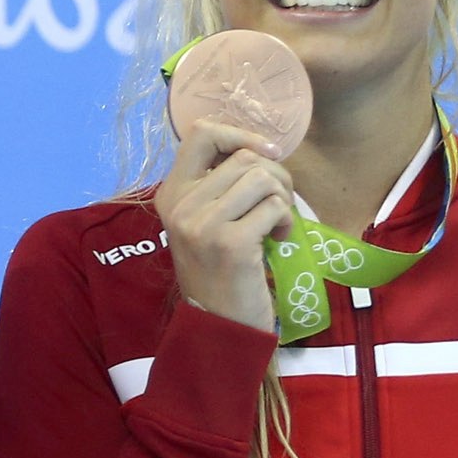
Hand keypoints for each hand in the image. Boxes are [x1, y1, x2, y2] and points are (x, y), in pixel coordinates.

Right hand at [152, 122, 297, 332]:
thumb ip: (219, 186)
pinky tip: (276, 239)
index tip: (267, 154)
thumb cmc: (219, 271)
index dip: (241, 134)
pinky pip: (274, 206)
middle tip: (277, 205)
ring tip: (276, 223)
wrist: (217, 325)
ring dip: (282, 199)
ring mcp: (203, 223)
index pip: (201, 133)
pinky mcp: (230, 242)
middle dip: (276, 175)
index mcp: (171, 194)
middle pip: (244, 157)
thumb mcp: (204, 223)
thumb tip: (261, 149)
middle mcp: (181, 204)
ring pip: (263, 178)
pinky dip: (285, 221)